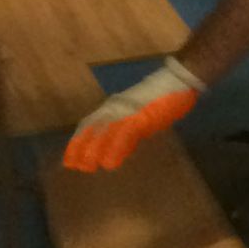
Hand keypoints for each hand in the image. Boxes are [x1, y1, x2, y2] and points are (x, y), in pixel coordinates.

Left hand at [62, 58, 203, 173]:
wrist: (178, 79)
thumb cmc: (161, 97)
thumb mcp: (139, 115)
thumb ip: (128, 129)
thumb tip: (119, 149)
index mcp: (113, 106)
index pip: (89, 124)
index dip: (78, 140)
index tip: (69, 158)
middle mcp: (115, 107)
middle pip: (92, 128)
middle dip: (81, 147)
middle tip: (73, 167)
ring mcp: (127, 111)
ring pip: (104, 131)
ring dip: (94, 150)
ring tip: (87, 167)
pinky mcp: (141, 116)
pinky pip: (124, 134)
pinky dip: (115, 149)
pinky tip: (110, 163)